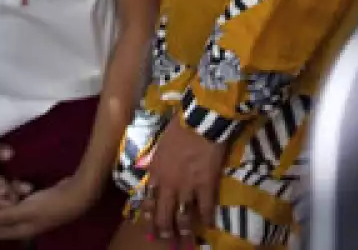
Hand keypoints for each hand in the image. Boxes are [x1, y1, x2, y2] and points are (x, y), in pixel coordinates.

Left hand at [0, 176, 98, 241]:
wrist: (77, 195)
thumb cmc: (52, 204)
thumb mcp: (27, 209)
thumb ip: (6, 215)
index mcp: (20, 231)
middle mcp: (25, 225)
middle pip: (3, 218)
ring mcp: (33, 214)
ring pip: (12, 207)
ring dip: (10, 196)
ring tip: (11, 185)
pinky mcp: (40, 204)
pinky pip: (23, 200)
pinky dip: (21, 192)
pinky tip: (25, 184)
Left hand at [142, 120, 226, 243]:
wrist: (199, 120)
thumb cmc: (179, 127)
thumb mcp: (160, 146)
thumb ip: (156, 163)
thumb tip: (154, 173)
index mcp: (155, 174)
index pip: (148, 202)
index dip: (149, 218)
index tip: (150, 229)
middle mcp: (168, 185)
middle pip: (163, 214)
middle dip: (164, 230)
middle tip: (166, 240)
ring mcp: (187, 186)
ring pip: (182, 216)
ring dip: (183, 229)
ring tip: (185, 240)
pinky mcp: (205, 185)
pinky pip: (206, 207)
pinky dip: (207, 218)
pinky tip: (208, 225)